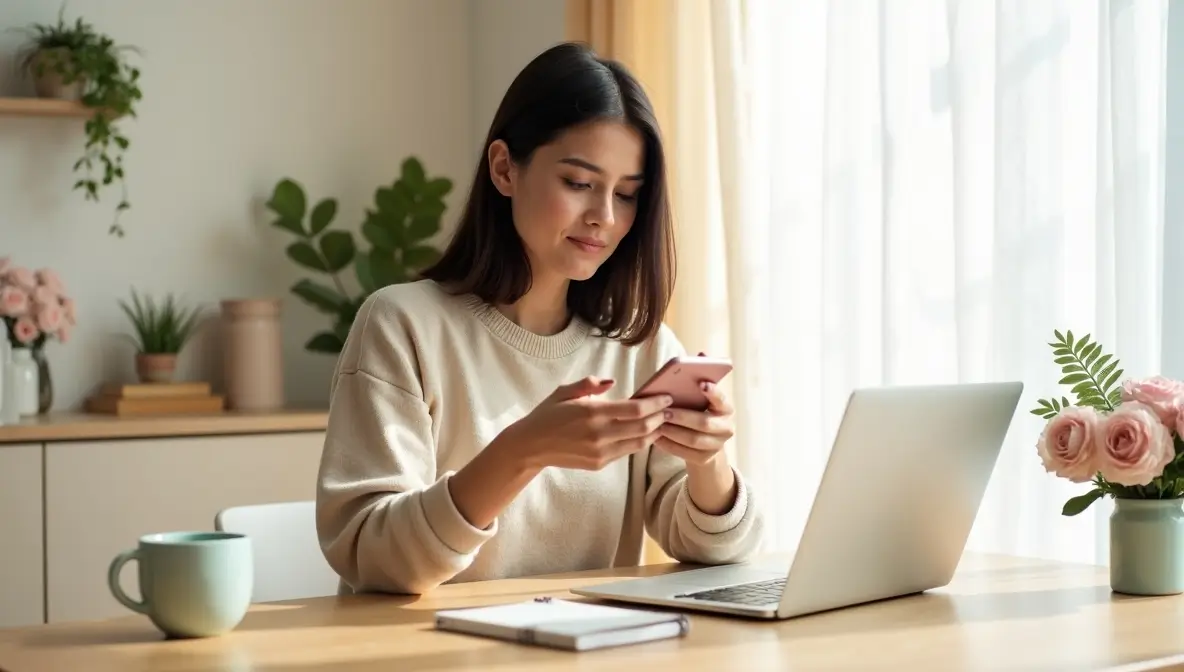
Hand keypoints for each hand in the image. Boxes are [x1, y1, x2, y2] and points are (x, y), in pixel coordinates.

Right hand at [497, 377, 673, 470]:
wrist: (531, 446)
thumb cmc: (548, 414)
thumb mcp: (565, 391)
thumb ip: (590, 384)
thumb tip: (612, 382)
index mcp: (592, 413)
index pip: (635, 410)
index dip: (655, 404)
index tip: (667, 397)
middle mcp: (599, 435)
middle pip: (642, 428)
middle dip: (660, 418)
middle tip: (671, 409)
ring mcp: (600, 452)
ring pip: (638, 443)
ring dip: (654, 432)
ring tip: (663, 422)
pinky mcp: (599, 463)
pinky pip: (626, 452)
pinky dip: (639, 442)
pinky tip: (646, 434)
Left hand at [655, 364, 734, 467]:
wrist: (706, 445)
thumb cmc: (699, 413)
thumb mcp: (701, 398)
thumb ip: (701, 377)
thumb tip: (702, 354)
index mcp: (726, 409)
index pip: (722, 400)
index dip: (713, 392)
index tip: (701, 384)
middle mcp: (726, 428)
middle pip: (704, 423)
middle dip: (683, 417)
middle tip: (664, 411)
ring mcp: (717, 445)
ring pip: (694, 440)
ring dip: (674, 432)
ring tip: (657, 424)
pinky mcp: (706, 459)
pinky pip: (685, 454)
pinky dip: (670, 445)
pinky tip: (656, 438)